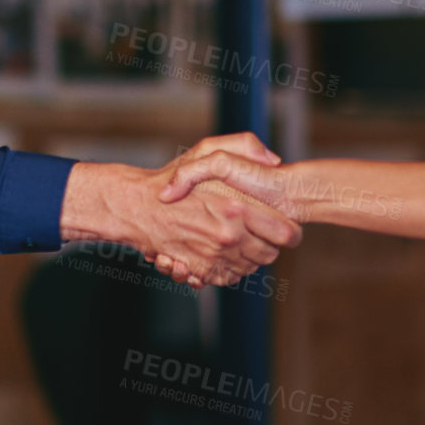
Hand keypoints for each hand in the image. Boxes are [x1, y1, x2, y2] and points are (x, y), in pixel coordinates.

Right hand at [153, 144, 299, 286]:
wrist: (136, 207)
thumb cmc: (172, 178)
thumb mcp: (209, 151)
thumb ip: (246, 147)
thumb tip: (274, 160)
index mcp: (236, 207)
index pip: (286, 233)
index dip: (289, 230)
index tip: (283, 226)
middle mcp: (228, 236)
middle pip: (270, 254)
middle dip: (267, 245)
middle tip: (256, 232)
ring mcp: (214, 256)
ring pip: (250, 268)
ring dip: (247, 257)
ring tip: (234, 239)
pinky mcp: (200, 271)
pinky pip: (228, 277)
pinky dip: (228, 269)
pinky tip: (218, 251)